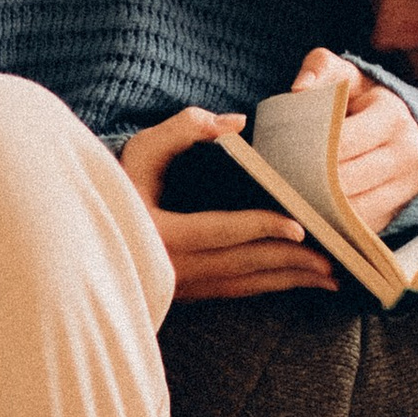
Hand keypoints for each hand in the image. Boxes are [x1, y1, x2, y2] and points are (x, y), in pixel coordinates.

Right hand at [120, 107, 336, 301]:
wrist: (81, 237)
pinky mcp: (186, 293)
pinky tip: (296, 281)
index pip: (221, 231)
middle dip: (292, 262)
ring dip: (289, 280)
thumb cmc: (114, 183)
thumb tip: (236, 123)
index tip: (300, 226)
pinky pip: (235, 291)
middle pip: (243, 265)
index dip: (262, 227)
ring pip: (244, 284)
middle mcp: (171, 268)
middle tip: (336, 258)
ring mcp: (179, 286)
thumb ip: (184, 129)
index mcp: (160, 233)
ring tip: (331, 276)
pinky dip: (269, 286)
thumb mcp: (141, 149)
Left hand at [291, 46, 417, 236]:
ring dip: (319, 210)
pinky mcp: (401, 210)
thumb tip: (298, 89)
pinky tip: (311, 215)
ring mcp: (409, 186)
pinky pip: (361, 228)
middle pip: (347, 181)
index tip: (279, 156)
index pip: (342, 142)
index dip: (308, 152)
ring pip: (354, 211)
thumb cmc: (364, 100)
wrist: (408, 127)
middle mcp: (409, 152)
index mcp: (393, 115)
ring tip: (289, 202)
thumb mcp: (348, 75)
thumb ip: (320, 69)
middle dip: (308, 185)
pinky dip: (335, 225)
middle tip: (276, 185)